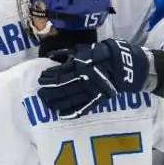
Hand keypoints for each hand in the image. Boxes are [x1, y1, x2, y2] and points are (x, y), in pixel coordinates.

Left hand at [36, 39, 151, 118]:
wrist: (123, 64)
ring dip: (56, 102)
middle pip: (61, 88)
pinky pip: (83, 107)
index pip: (58, 73)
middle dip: (48, 91)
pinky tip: (62, 115)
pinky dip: (72, 112)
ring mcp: (90, 90)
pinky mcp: (98, 99)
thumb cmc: (100, 54)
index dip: (47, 77)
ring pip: (69, 99)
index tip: (41, 78)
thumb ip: (65, 54)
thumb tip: (50, 56)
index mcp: (79, 64)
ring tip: (47, 104)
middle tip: (40, 93)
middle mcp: (83, 78)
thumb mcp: (82, 49)